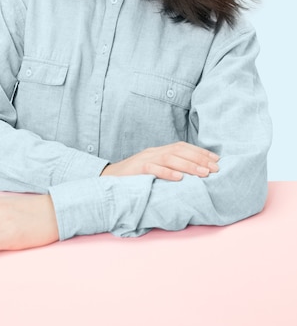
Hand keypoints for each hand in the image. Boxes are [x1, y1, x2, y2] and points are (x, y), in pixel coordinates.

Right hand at [101, 141, 219, 180]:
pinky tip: (179, 179)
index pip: (182, 146)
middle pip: (179, 150)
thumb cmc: (133, 178)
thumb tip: (193, 175)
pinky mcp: (136, 169)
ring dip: (189, 166)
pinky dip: (167, 173)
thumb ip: (169, 168)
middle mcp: (153, 152)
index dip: (200, 152)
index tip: (216, 159)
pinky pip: (153, 169)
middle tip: (216, 168)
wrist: (107, 179)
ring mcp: (144, 159)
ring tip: (204, 174)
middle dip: (200, 159)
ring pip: (169, 158)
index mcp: (158, 151)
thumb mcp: (153, 170)